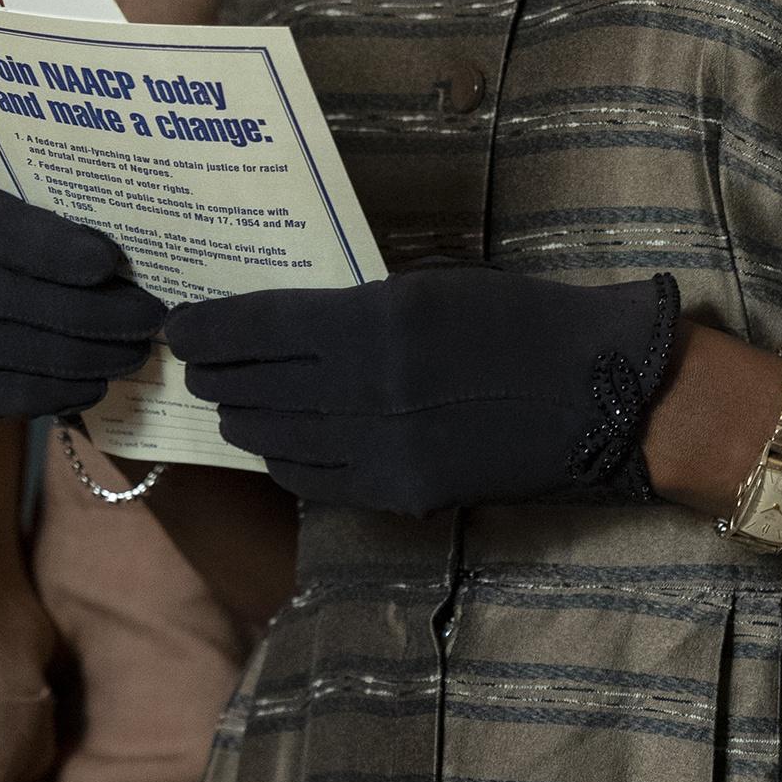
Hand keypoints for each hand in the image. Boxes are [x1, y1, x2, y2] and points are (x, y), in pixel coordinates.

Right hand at [0, 184, 166, 421]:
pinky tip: (95, 386)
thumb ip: (92, 211)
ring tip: (133, 354)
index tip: (107, 262)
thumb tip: (148, 236)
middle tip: (147, 318)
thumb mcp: (71, 206)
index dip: (45, 247)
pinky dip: (45, 393)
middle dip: (81, 312)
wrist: (21, 280)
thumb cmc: (63, 234)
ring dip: (73, 356)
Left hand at [165, 266, 683, 513]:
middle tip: (196, 366)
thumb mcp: (429, 288)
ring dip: (246, 421)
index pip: (261, 328)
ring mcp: (385, 450)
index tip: (180, 325)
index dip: (211, 328)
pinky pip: (318, 481)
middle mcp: (370, 390)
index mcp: (377, 323)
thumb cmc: (520, 319)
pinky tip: (279, 446)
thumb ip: (355, 308)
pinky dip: (289, 461)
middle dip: (219, 376)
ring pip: (279, 440)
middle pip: (259, 389)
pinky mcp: (405, 492)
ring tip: (230, 404)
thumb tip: (285, 322)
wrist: (602, 391)